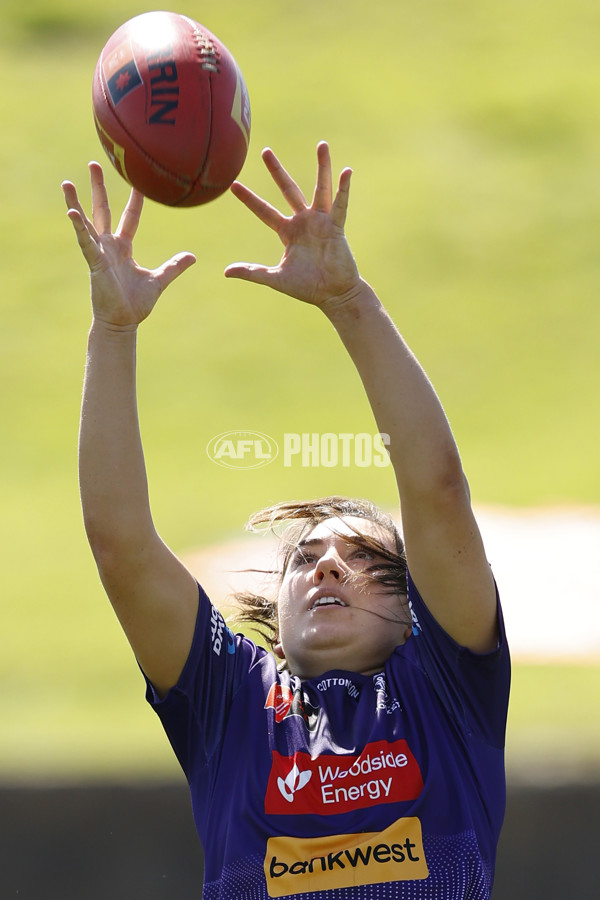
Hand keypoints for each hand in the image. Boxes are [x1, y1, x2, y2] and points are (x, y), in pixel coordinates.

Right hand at [62, 162, 194, 327]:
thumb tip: (193, 256)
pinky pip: (85, 242)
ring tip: (66, 183)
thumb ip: (174, 266)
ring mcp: (99, 252)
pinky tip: (71, 213)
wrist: (123, 322)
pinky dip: (78, 228)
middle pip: (103, 210)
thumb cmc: (137, 304)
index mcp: (124, 247)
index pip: (130, 216)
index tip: (138, 179)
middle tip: (95, 163)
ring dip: (76, 203)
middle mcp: (109, 246)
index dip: (135, 199)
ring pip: (86, 222)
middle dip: (98, 188)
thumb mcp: (160, 280)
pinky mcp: (94, 262)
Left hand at [225, 142, 360, 308]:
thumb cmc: (307, 288)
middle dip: (276, 171)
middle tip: (265, 151)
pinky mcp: (336, 226)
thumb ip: (253, 273)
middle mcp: (303, 221)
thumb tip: (226, 272)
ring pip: (320, 188)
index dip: (249, 199)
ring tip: (322, 145)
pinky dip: (343, 189)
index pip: (264, 211)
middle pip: (288, 189)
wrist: (334, 295)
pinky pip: (340, 204)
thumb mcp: (276, 279)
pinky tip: (346, 172)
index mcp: (288, 232)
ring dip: (322, 167)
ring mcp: (321, 221)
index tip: (233, 185)